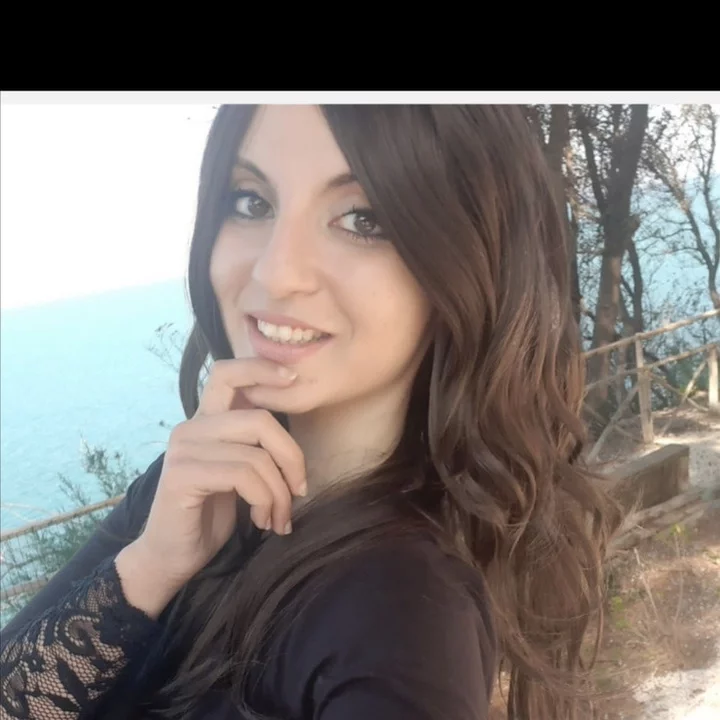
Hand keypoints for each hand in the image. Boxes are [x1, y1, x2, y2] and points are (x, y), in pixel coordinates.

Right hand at [116, 358, 305, 613]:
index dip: (261, 368)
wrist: (171, 558)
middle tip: (300, 491)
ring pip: (257, 455)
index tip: (294, 378)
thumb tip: (295, 440)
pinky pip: (244, 476)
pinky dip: (265, 501)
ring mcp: (184, 449)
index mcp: (205, 420)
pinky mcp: (182, 475)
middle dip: (292, 458)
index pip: (227, 372)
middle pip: (260, 419)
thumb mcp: (239, 473)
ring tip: (279, 518)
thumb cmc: (210, 514)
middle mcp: (191, 427)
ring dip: (280, 493)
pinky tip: (262, 521)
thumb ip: (254, 446)